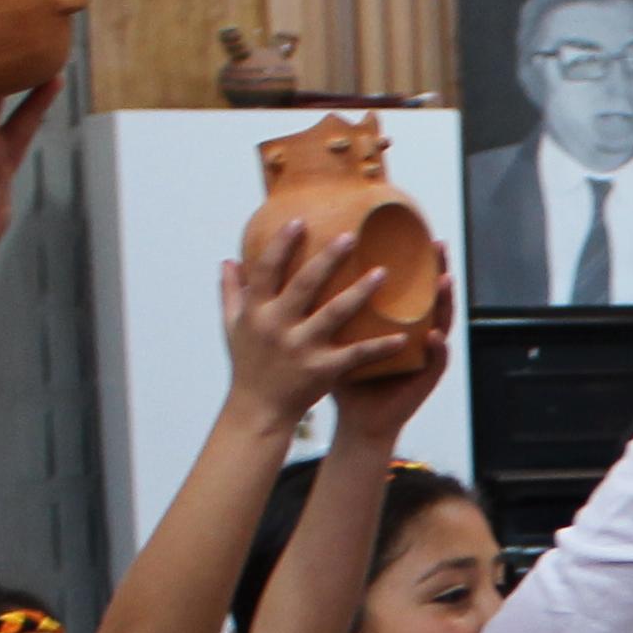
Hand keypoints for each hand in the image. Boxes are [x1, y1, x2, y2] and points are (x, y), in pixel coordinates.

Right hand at [222, 222, 416, 420]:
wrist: (258, 410)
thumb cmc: (248, 365)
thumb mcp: (232, 328)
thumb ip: (232, 293)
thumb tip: (228, 261)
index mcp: (256, 313)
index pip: (267, 271)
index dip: (281, 245)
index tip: (299, 221)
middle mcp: (277, 327)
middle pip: (304, 285)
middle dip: (328, 259)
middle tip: (352, 236)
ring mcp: (301, 348)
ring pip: (335, 313)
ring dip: (360, 292)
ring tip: (383, 273)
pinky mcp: (323, 370)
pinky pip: (357, 355)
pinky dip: (380, 347)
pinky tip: (404, 337)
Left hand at [326, 248, 457, 442]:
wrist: (358, 421)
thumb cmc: (343, 378)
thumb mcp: (328, 336)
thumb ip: (318, 307)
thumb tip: (288, 274)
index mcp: (393, 320)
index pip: (407, 284)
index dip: (412, 259)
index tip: (411, 229)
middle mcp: (414, 332)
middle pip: (429, 295)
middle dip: (437, 269)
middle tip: (437, 245)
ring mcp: (423, 355)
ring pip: (441, 322)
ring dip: (445, 302)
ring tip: (444, 281)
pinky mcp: (425, 379)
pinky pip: (435, 360)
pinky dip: (437, 348)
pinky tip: (433, 334)